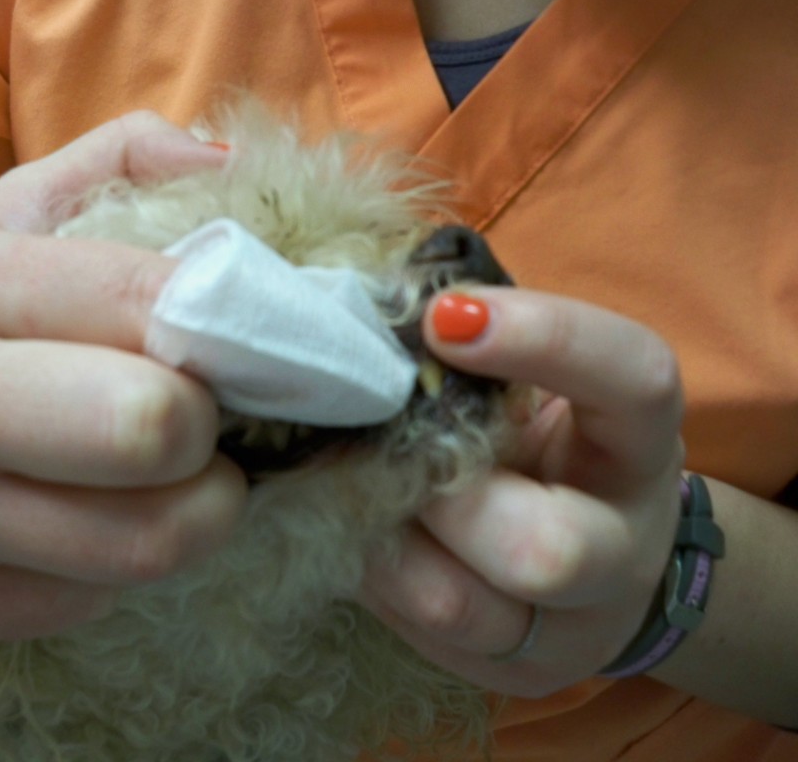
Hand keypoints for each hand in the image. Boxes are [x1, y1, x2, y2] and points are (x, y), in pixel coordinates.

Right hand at [0, 112, 246, 639]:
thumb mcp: (10, 212)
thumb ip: (124, 161)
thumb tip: (233, 163)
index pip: (145, 302)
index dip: (227, 324)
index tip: (232, 339)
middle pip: (150, 429)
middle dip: (205, 426)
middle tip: (196, 416)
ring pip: (149, 542)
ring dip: (196, 506)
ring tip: (169, 471)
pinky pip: (108, 593)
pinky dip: (132, 554)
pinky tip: (100, 514)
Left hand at [359, 287, 684, 696]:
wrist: (589, 549)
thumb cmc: (539, 439)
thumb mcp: (529, 387)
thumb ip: (476, 354)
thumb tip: (372, 319)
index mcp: (637, 442)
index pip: (632, 381)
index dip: (545, 340)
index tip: (443, 316)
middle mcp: (621, 546)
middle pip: (543, 548)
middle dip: (438, 494)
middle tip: (389, 449)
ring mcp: (568, 628)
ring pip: (454, 603)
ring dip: (379, 534)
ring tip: (353, 487)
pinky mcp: (510, 673)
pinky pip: (412, 631)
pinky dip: (369, 570)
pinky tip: (360, 528)